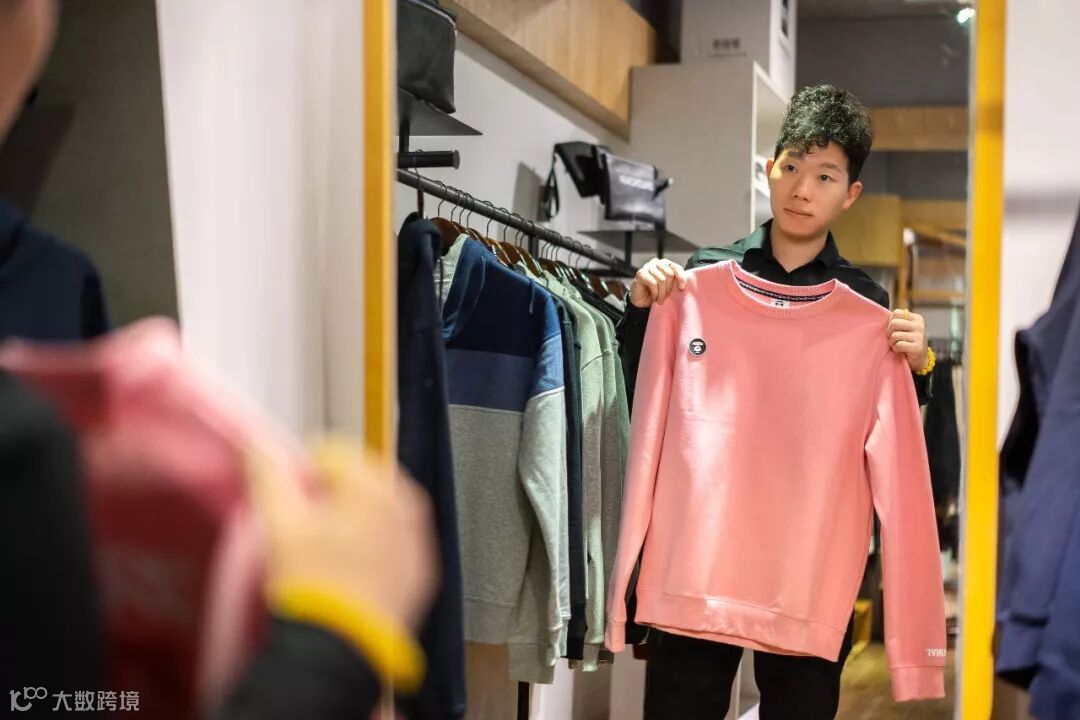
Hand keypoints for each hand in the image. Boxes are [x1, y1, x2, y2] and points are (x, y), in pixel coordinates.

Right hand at [246, 438, 438, 631]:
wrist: (343, 645)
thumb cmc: (311, 582)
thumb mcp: (280, 524)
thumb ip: (269, 476)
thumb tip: (257, 443)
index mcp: (374, 487)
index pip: (335, 456)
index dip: (304, 470)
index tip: (288, 494)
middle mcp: (405, 507)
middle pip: (365, 480)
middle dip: (335, 491)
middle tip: (307, 517)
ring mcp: (418, 541)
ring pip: (385, 510)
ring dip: (358, 515)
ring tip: (327, 541)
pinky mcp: (421, 572)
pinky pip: (399, 542)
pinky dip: (379, 543)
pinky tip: (352, 564)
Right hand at [628, 258, 687, 308]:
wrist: (642, 302)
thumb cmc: (656, 293)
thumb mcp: (669, 287)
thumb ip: (675, 282)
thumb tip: (683, 284)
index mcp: (665, 264)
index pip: (676, 267)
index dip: (680, 277)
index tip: (681, 288)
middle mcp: (656, 263)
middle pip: (669, 274)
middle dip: (669, 288)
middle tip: (665, 297)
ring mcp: (647, 267)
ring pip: (662, 280)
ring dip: (662, 293)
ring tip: (660, 300)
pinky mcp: (641, 273)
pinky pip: (653, 283)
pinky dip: (655, 293)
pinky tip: (654, 298)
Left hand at [888, 309, 929, 372]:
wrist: (919, 359)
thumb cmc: (908, 341)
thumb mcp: (905, 329)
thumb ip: (898, 321)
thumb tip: (885, 315)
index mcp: (916, 318)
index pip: (896, 313)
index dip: (890, 321)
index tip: (893, 329)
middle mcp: (919, 325)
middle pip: (894, 323)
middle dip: (889, 332)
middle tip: (892, 338)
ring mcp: (919, 336)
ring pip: (895, 335)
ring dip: (892, 342)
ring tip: (896, 345)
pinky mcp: (917, 347)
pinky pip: (898, 345)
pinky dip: (896, 349)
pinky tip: (900, 350)